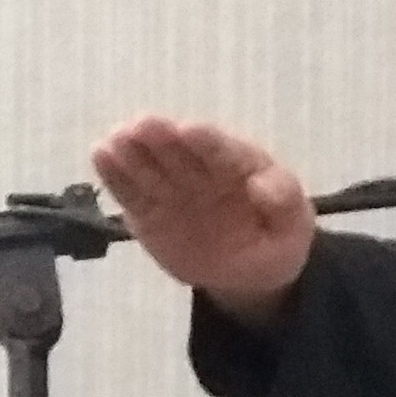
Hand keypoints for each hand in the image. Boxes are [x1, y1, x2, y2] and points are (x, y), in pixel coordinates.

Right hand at [90, 116, 315, 318]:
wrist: (248, 269)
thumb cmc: (275, 236)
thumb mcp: (294, 224)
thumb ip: (284, 203)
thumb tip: (265, 188)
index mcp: (239, 164)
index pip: (222, 151)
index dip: (206, 141)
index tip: (190, 131)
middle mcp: (199, 168)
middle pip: (178, 151)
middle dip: (161, 139)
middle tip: (143, 127)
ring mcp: (171, 187)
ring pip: (148, 166)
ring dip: (131, 153)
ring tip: (113, 143)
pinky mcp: (147, 210)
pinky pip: (130, 193)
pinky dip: (115, 177)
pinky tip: (101, 156)